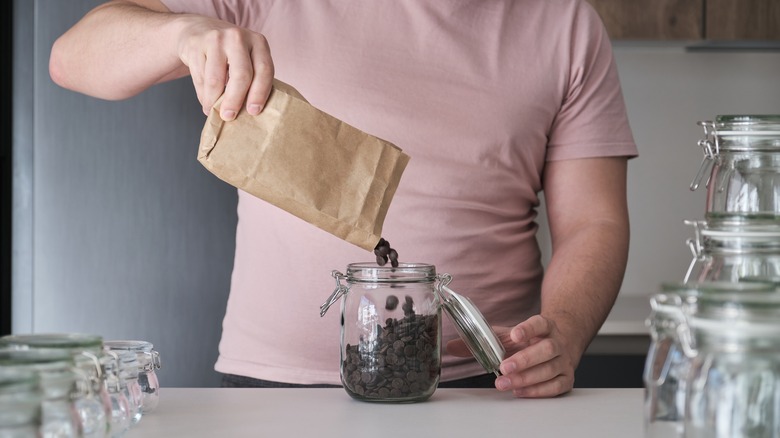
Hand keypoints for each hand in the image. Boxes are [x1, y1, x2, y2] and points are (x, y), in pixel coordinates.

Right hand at [175, 16, 273, 119]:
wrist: (199, 29)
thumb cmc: (230, 52)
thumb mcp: (247, 57)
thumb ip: (252, 78)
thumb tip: (250, 113)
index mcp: (258, 42)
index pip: (264, 70)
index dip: (259, 93)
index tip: (253, 111)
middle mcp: (238, 37)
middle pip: (241, 75)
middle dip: (235, 100)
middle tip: (229, 116)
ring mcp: (215, 39)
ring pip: (215, 80)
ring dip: (214, 101)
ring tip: (213, 111)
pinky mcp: (195, 45)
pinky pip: (200, 78)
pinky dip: (203, 94)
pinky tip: (206, 101)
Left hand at [446, 314, 577, 397]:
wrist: (562, 342)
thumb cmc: (530, 340)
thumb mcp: (507, 335)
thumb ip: (482, 340)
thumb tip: (452, 346)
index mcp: (545, 326)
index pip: (539, 323)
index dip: (528, 329)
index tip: (515, 335)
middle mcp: (557, 342)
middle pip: (546, 349)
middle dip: (524, 359)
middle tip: (504, 367)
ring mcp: (564, 361)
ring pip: (550, 369)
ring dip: (526, 378)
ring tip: (504, 383)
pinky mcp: (567, 378)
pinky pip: (556, 386)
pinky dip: (538, 391)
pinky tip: (520, 392)